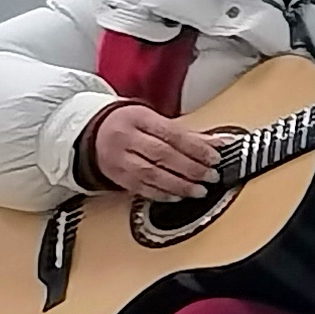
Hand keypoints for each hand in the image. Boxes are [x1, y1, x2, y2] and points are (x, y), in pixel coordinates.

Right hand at [80, 99, 220, 203]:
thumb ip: (188, 133)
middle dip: (191, 168)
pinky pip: (140, 188)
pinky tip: (178, 196)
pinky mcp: (115, 176)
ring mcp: (118, 158)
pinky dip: (162, 194)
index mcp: (138, 118)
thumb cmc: (130, 125)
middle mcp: (125, 138)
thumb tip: (220, 143)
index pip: (172, 134)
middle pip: (162, 155)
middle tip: (211, 176)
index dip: (196, 148)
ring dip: (179, 185)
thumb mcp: (155, 120)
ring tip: (199, 190)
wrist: (93, 133)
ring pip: (151, 174)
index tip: (215, 157)